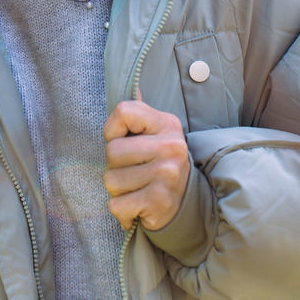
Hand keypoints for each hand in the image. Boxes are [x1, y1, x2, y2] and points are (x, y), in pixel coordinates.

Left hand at [103, 98, 190, 230]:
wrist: (188, 205)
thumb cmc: (160, 165)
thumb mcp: (155, 134)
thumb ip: (138, 115)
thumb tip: (134, 88)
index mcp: (167, 124)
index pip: (122, 111)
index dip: (112, 130)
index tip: (124, 141)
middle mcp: (171, 147)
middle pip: (112, 151)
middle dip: (114, 166)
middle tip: (133, 172)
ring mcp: (167, 174)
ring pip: (111, 180)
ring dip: (118, 190)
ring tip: (138, 189)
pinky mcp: (159, 201)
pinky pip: (117, 205)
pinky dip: (122, 211)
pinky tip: (138, 207)